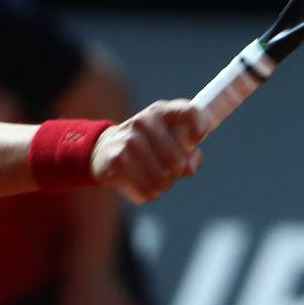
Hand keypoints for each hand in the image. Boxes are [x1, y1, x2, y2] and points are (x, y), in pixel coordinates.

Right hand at [91, 100, 205, 202]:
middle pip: (178, 161)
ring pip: (162, 179)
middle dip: (177, 173)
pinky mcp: (117, 160)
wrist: (105, 148)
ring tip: (153, 178)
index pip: (191, 113)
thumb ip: (191, 151)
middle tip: (169, 170)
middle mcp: (144, 120)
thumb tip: (189, 166)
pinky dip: (148, 193)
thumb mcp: (171, 140)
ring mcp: (129, 139)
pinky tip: (141, 185)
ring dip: (162, 185)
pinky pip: (146, 189)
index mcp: (162, 111)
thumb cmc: (149, 146)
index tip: (194, 142)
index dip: (198, 130)